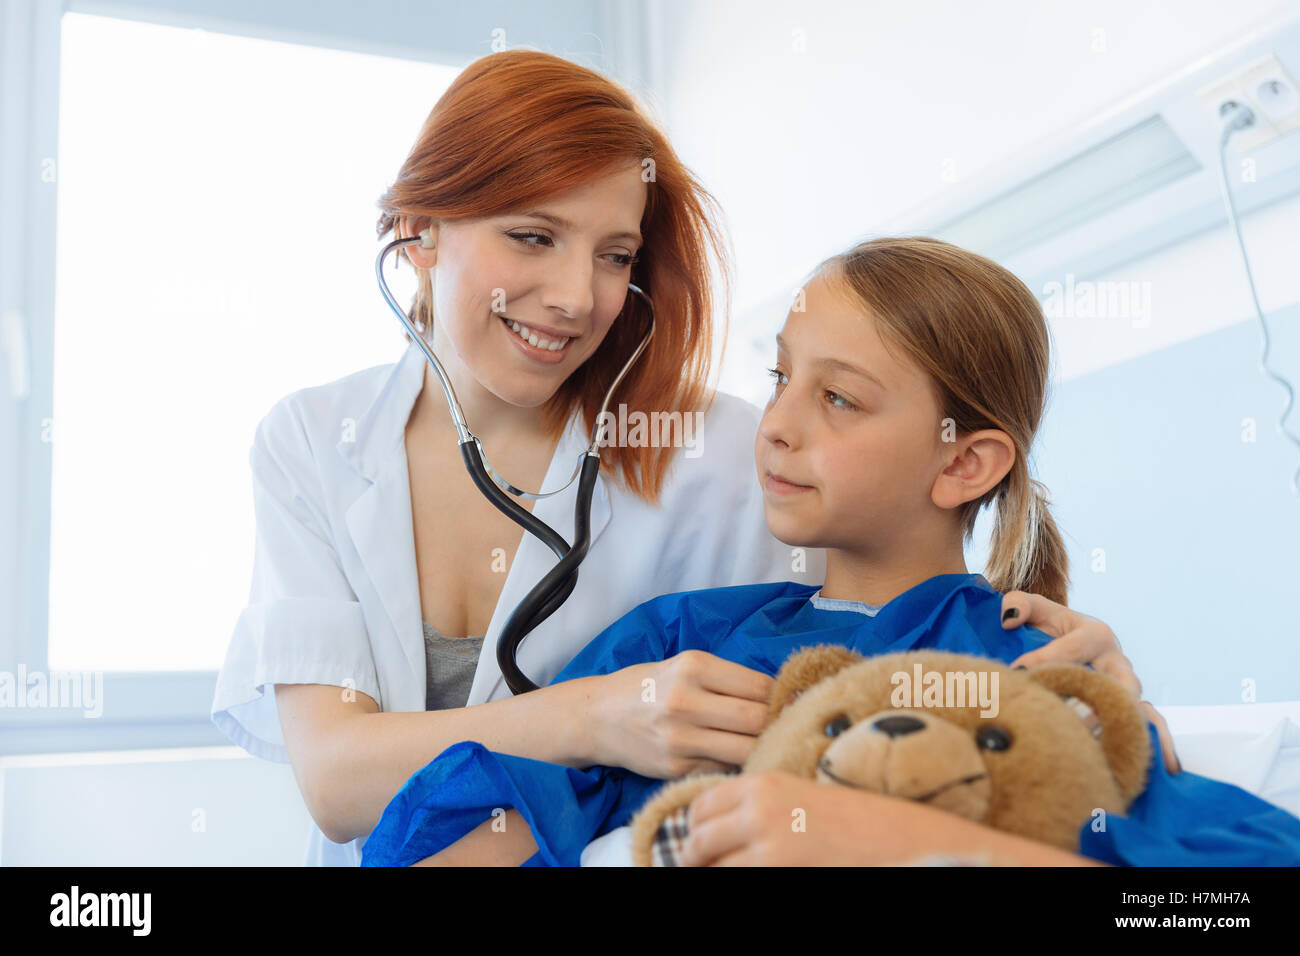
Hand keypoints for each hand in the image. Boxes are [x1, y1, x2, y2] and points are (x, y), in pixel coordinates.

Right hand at [585, 650, 773, 778]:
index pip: (759, 686)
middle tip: (780, 726)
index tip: (785, 703)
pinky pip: (723, 767)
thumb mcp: (683, 666)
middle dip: (775, 724)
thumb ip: (726, 680)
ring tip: (763, 743)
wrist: (598, 717)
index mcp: (694, 667)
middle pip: (757, 719)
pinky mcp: (675, 767)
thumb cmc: (647, 687)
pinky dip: (734, 763)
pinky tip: (733, 756)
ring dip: (760, 747)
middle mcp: (686, 700)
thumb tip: (779, 697)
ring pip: (745, 748)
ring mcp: (680, 738)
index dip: (780, 697)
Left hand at [679, 771, 1098, 865]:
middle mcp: (758, 811)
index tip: (704, 848)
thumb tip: (721, 831)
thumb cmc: (861, 824)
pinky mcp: (778, 874)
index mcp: (764, 784)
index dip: (697, 832)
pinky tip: (767, 879)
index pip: (699, 807)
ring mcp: (767, 847)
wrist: (906, 843)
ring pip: (713, 870)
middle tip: (714, 870)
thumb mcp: (805, 800)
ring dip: (721, 875)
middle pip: (697, 842)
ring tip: (744, 873)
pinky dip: (741, 885)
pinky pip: (738, 883)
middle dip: (700, 861)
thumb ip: (763, 808)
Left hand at [1001, 590, 1180, 773]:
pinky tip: (1168, 767)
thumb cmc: (1053, 626)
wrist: (1075, 640)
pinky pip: (1152, 725)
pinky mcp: (1131, 708)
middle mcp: (1118, 662)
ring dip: (1124, 727)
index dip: (1042, 661)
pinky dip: (1162, 744)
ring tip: (1106, 748)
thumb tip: (1010, 619)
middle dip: (1100, 702)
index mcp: (1096, 634)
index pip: (1070, 651)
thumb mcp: (1037, 609)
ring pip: (1135, 708)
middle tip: (1075, 720)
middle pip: (1119, 683)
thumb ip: (1020, 605)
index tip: (1016, 675)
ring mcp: (1128, 688)